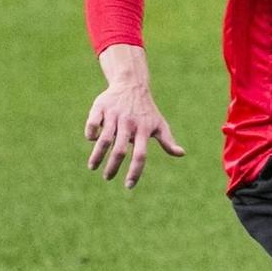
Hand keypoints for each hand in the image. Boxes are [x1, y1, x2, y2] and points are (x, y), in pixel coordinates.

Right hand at [85, 45, 183, 189]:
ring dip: (97, 156)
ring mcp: (114, 116)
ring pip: (104, 140)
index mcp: (143, 131)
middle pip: (120, 151)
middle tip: (107, 178)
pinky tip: (92, 140)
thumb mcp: (159, 124)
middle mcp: (129, 124)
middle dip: (113, 167)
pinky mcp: (100, 108)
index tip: (128, 186)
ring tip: (93, 167)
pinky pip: (93, 124)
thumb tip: (181, 154)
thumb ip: (168, 141)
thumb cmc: (147, 110)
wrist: (133, 84)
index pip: (141, 156)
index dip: (135, 172)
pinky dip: (91, 134)